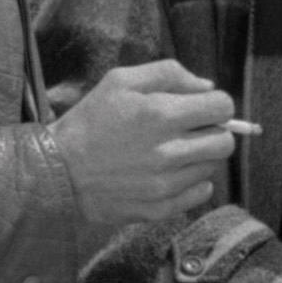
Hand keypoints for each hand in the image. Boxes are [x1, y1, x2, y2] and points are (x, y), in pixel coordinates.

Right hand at [48, 60, 234, 226]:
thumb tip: (207, 88)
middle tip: (190, 130)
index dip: (215, 104)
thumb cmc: (90, 121)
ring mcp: (165, 184)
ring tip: (173, 151)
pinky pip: (201, 194)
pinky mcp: (159, 208)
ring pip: (213, 167)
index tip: (201, 108)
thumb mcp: (121, 80)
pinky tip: (170, 173)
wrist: (56, 171)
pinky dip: (192, 183)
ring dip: (200, 156)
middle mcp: (168, 151)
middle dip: (213, 131)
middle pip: (225, 141)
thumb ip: (169, 74)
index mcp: (161, 114)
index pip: (222, 106)